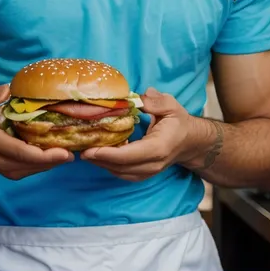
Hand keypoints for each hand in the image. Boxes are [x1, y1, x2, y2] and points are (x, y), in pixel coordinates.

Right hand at [0, 83, 73, 179]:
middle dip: (52, 160)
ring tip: (70, 153)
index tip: (63, 150)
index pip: (19, 151)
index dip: (42, 154)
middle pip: (28, 164)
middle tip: (74, 152)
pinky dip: (43, 164)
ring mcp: (1, 166)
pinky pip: (28, 169)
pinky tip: (56, 155)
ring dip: (50, 163)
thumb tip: (7, 90)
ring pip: (30, 169)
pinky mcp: (7, 168)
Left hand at [81, 87, 197, 181]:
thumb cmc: (178, 122)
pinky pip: (123, 173)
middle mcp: (153, 164)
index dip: (108, 154)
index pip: (130, 155)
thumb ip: (156, 101)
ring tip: (85, 150)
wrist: (190, 141)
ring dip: (102, 164)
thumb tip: (139, 97)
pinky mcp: (143, 173)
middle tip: (80, 148)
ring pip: (120, 173)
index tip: (90, 149)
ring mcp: (148, 172)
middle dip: (99, 160)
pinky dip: (109, 165)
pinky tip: (99, 153)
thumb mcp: (171, 106)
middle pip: (121, 167)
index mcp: (159, 148)